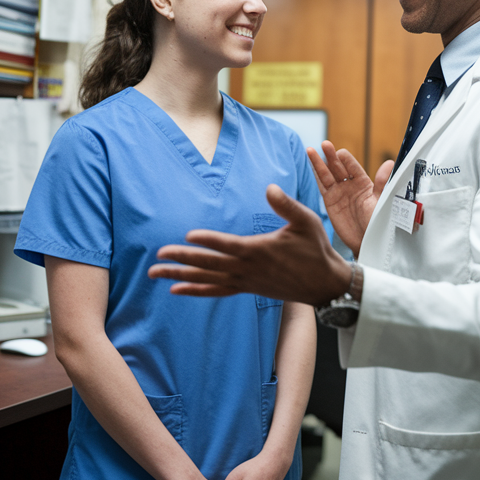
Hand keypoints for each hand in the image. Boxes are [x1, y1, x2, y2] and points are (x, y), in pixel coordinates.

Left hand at [149, 184, 350, 305]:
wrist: (324, 283)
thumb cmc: (315, 249)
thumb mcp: (306, 221)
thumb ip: (286, 205)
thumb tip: (269, 188)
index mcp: (259, 250)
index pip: (227, 245)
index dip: (207, 240)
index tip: (188, 235)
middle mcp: (247, 269)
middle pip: (209, 265)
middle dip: (182, 259)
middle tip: (157, 256)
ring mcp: (245, 281)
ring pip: (207, 280)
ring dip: (180, 276)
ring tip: (155, 274)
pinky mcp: (246, 288)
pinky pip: (216, 291)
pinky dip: (196, 291)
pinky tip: (177, 290)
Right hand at [307, 141, 392, 257]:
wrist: (368, 242)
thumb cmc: (379, 223)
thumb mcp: (382, 201)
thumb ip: (382, 182)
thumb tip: (389, 163)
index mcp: (364, 183)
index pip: (353, 166)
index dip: (346, 159)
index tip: (341, 153)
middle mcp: (350, 185)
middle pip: (338, 167)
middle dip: (331, 156)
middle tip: (325, 145)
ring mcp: (339, 193)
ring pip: (327, 174)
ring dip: (319, 162)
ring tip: (311, 150)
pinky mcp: (329, 202)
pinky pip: (321, 186)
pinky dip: (316, 175)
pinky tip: (311, 165)